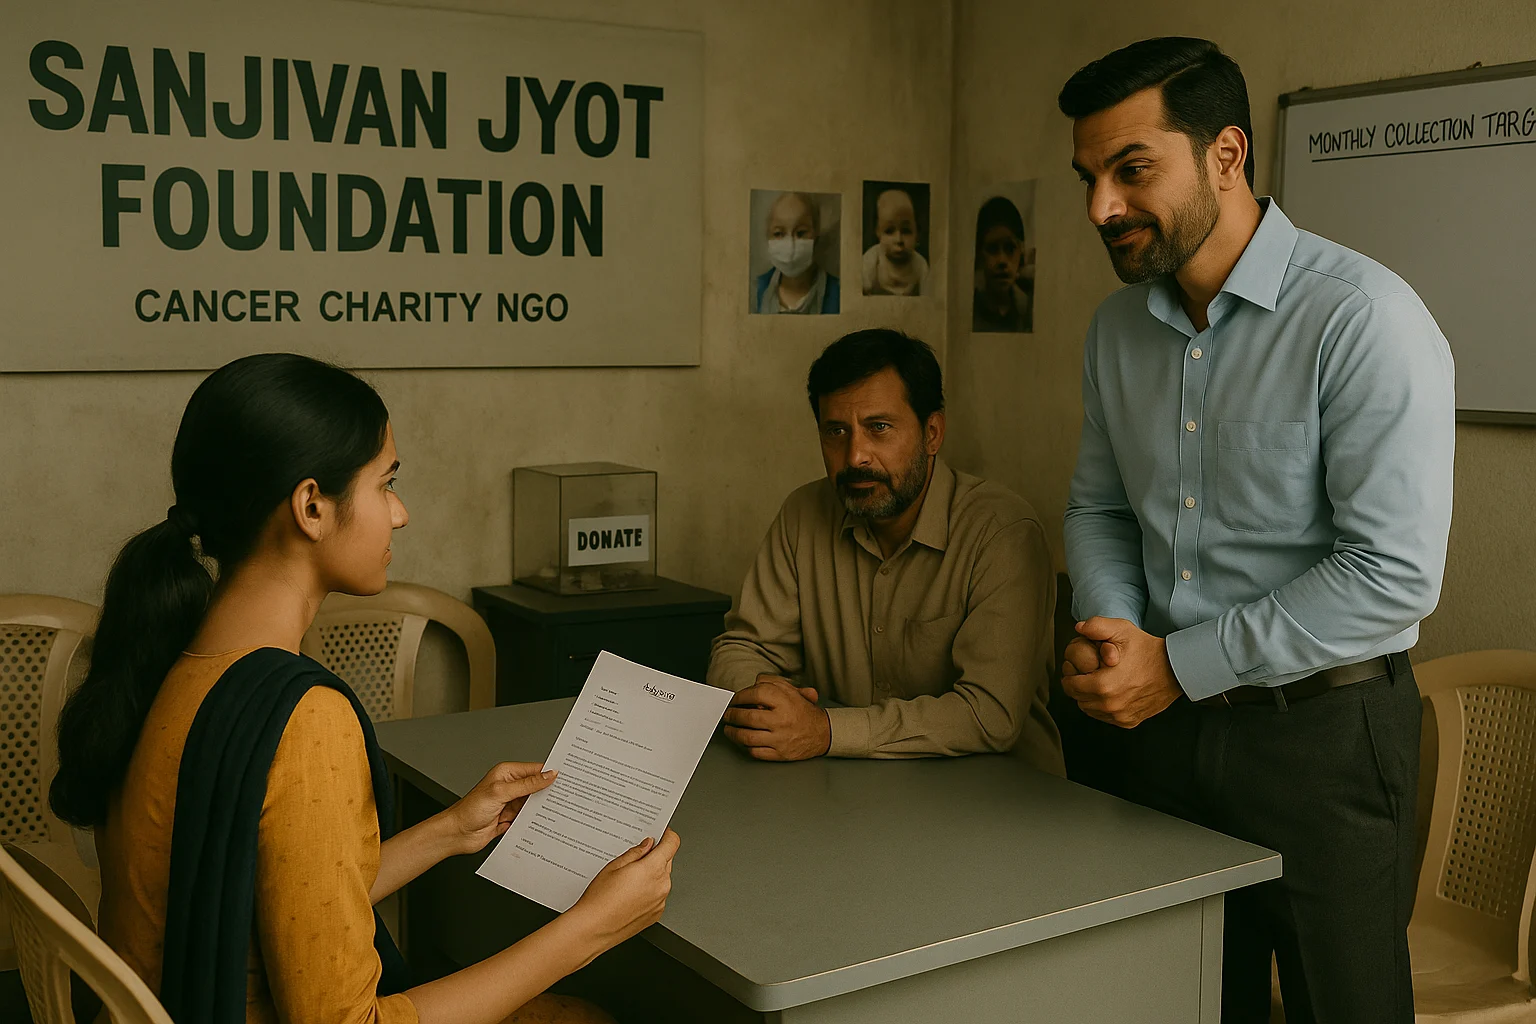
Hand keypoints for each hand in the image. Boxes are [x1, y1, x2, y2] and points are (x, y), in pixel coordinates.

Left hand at [445, 761, 555, 855]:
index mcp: (506, 774)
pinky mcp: (510, 819)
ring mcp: (510, 804)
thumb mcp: (501, 792)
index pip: (534, 770)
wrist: (456, 834)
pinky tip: (543, 823)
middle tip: (566, 795)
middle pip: (536, 787)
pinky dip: (534, 821)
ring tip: (557, 811)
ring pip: (533, 804)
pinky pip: (527, 818)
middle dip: (549, 792)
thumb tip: (548, 775)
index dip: (550, 773)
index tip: (566, 777)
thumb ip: (527, 785)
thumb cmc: (470, 809)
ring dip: (542, 808)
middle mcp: (509, 787)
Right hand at [567, 829, 680, 962]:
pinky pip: (658, 896)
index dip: (667, 835)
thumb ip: (635, 852)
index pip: (672, 844)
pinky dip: (650, 892)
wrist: (594, 929)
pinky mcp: (656, 914)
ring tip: (627, 882)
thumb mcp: (614, 866)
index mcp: (653, 869)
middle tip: (635, 859)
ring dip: (652, 875)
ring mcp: (660, 901)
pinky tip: (630, 895)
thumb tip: (647, 845)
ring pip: (663, 879)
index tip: (662, 833)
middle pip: (667, 861)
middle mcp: (662, 885)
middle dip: (655, 857)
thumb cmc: (600, 900)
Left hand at [721, 674, 829, 760]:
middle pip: (748, 717)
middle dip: (732, 715)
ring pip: (747, 737)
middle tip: (727, 715)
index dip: (740, 696)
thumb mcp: (793, 691)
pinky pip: (755, 752)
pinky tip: (742, 742)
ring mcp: (780, 739)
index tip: (734, 700)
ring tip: (729, 729)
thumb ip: (773, 683)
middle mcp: (782, 720)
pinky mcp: (780, 754)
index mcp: (786, 701)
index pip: (756, 694)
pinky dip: (745, 747)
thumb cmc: (805, 712)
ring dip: (733, 733)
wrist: (824, 734)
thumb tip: (755, 682)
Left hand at [1060, 617, 1181, 727]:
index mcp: (1103, 686)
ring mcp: (1120, 716)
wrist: (1176, 670)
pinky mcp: (1128, 721)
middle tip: (1089, 673)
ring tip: (1100, 681)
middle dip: (1079, 685)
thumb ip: (1096, 626)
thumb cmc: (1148, 650)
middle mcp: (1110, 705)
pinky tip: (1112, 692)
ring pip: (1089, 709)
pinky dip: (1104, 707)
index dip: (1071, 673)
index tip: (1077, 667)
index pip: (1070, 685)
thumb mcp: (1122, 630)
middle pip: (1078, 698)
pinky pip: (1105, 717)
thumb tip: (1079, 628)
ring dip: (1089, 697)